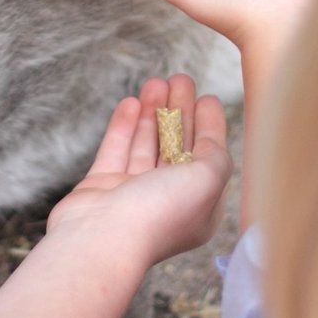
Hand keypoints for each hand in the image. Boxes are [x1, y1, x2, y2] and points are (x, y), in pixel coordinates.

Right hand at [47, 75, 231, 266]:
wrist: (101, 239)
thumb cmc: (160, 213)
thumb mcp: (208, 180)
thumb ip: (216, 154)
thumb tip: (211, 136)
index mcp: (198, 207)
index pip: (208, 158)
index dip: (210, 126)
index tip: (207, 97)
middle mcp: (167, 201)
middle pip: (177, 147)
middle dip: (180, 111)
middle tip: (179, 79)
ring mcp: (132, 194)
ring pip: (146, 144)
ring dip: (153, 112)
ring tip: (155, 82)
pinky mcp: (102, 187)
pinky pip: (116, 150)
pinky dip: (124, 126)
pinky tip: (131, 103)